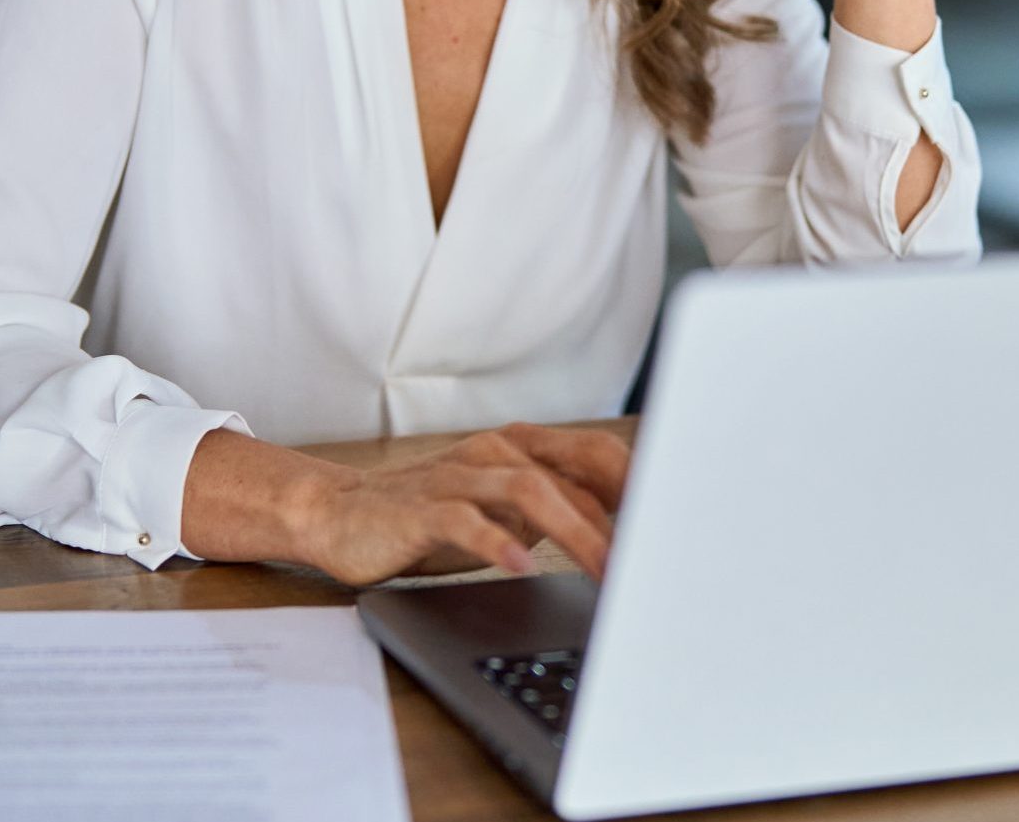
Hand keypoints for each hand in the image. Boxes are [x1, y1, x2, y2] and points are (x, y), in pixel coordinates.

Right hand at [295, 422, 629, 587]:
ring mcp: (460, 476)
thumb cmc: (431, 518)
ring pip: (530, 491)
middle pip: (575, 472)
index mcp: (522, 449)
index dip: (641, 490)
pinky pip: (467, 521)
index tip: (678, 524)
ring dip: (575, 531)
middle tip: (651, 560)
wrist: (340, 515)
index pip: (597, 459)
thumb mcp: (502, 513)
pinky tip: (521, 565)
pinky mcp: (423, 507)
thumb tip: (622, 537)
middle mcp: (496, 452)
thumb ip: (555, 512)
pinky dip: (498, 542)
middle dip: (620, 517)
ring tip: (604, 570)